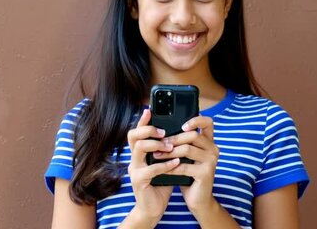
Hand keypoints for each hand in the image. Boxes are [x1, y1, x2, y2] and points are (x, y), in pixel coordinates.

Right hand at [126, 109, 180, 223]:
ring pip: (139, 148)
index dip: (142, 120)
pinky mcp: (138, 181)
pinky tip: (177, 163)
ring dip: (157, 145)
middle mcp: (134, 158)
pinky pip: (150, 169)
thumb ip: (169, 148)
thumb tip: (183, 131)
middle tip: (163, 132)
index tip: (150, 109)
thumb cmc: (161, 182)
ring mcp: (134, 169)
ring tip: (171, 147)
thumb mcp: (166, 161)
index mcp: (140, 152)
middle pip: (133, 136)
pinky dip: (165, 165)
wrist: (154, 207)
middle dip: (148, 130)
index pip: (137, 132)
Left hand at [153, 115, 219, 215]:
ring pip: (187, 149)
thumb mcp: (188, 157)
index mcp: (210, 142)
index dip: (196, 120)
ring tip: (157, 155)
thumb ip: (183, 143)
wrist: (199, 200)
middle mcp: (213, 149)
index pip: (208, 123)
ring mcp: (211, 161)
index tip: (181, 125)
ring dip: (169, 152)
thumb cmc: (190, 176)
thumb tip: (164, 131)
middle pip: (193, 135)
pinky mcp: (206, 173)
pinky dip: (171, 167)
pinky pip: (184, 166)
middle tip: (159, 144)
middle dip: (173, 139)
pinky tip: (162, 169)